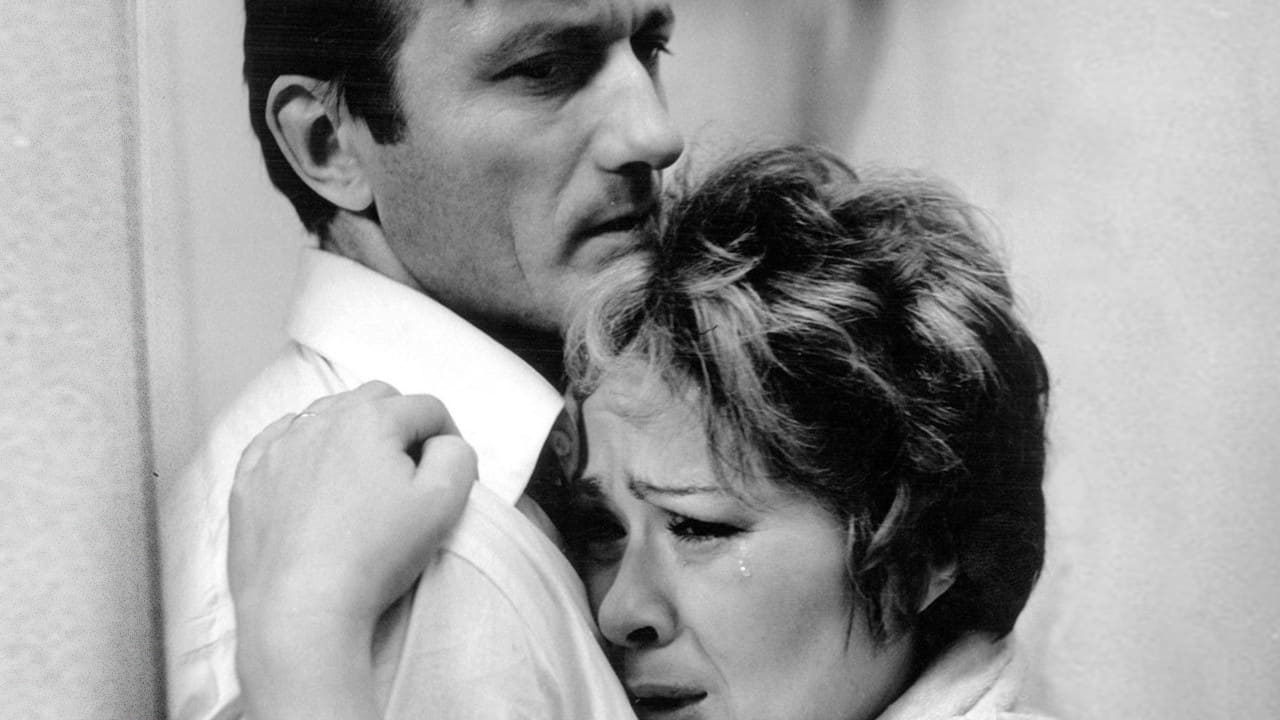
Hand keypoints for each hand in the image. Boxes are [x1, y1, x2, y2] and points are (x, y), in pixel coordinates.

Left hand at [228, 381, 474, 718]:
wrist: (301, 609)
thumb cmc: (374, 556)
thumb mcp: (444, 502)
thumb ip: (458, 455)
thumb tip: (444, 444)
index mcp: (370, 420)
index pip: (426, 408)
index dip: (448, 438)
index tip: (446, 475)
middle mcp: (319, 421)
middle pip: (375, 400)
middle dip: (399, 425)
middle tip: (408, 473)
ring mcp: (277, 449)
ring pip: (325, 415)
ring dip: (350, 434)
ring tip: (362, 480)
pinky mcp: (248, 480)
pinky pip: (277, 443)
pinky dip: (300, 449)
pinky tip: (313, 479)